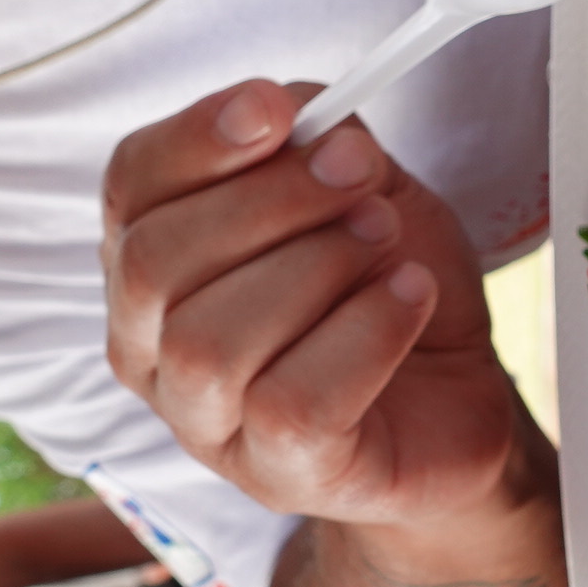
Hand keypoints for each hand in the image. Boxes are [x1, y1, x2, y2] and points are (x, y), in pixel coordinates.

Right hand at [101, 80, 526, 529]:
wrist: (459, 392)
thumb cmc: (384, 283)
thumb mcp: (360, 185)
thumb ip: (317, 138)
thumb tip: (297, 112)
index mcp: (150, 257)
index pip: (128, 188)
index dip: (194, 141)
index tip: (274, 110)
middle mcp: (150, 347)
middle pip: (154, 264)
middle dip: (268, 203)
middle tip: (361, 175)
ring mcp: (204, 423)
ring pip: (210, 344)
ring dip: (315, 270)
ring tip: (386, 245)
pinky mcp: (278, 476)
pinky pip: (292, 406)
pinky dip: (363, 335)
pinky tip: (409, 297)